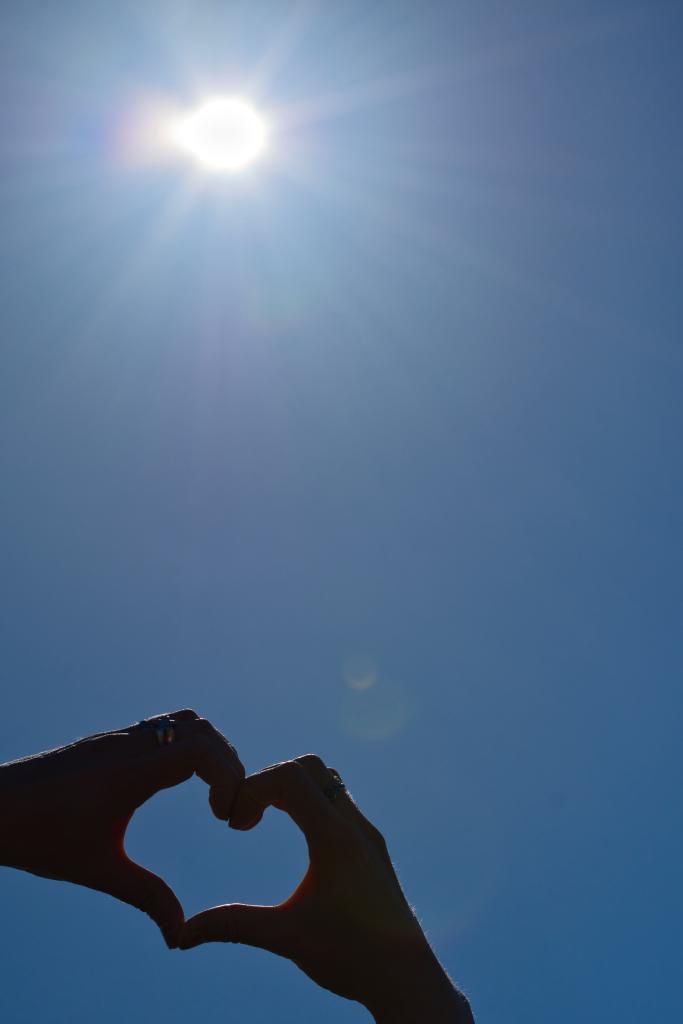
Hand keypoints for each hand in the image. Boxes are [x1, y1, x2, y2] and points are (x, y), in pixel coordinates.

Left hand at [0, 710, 243, 946]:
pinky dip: (186, 745)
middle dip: (227, 765)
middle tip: (223, 809)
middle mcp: (130, 744)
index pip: (201, 749)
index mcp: (132, 771)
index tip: (222, 819)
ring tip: (209, 791)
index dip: (229, 777)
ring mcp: (119, 737)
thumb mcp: (97, 869)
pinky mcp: (109, 740)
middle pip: (202, 730)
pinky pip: (163, 725)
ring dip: (209, 750)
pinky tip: (175, 782)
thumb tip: (179, 935)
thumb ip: (145, 896)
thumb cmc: (39, 838)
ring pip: (184, 720)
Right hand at [179, 755, 472, 1021]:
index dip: (252, 788)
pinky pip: (339, 803)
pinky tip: (295, 837)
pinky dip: (310, 805)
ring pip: (328, 781)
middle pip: (309, 766)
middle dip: (269, 781)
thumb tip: (180, 936)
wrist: (409, 980)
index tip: (234, 826)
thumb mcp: (285, 937)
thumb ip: (232, 926)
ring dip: (291, 790)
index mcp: (335, 838)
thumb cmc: (350, 959)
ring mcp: (368, 834)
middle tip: (246, 819)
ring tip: (264, 822)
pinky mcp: (372, 847)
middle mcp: (356, 826)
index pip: (289, 775)